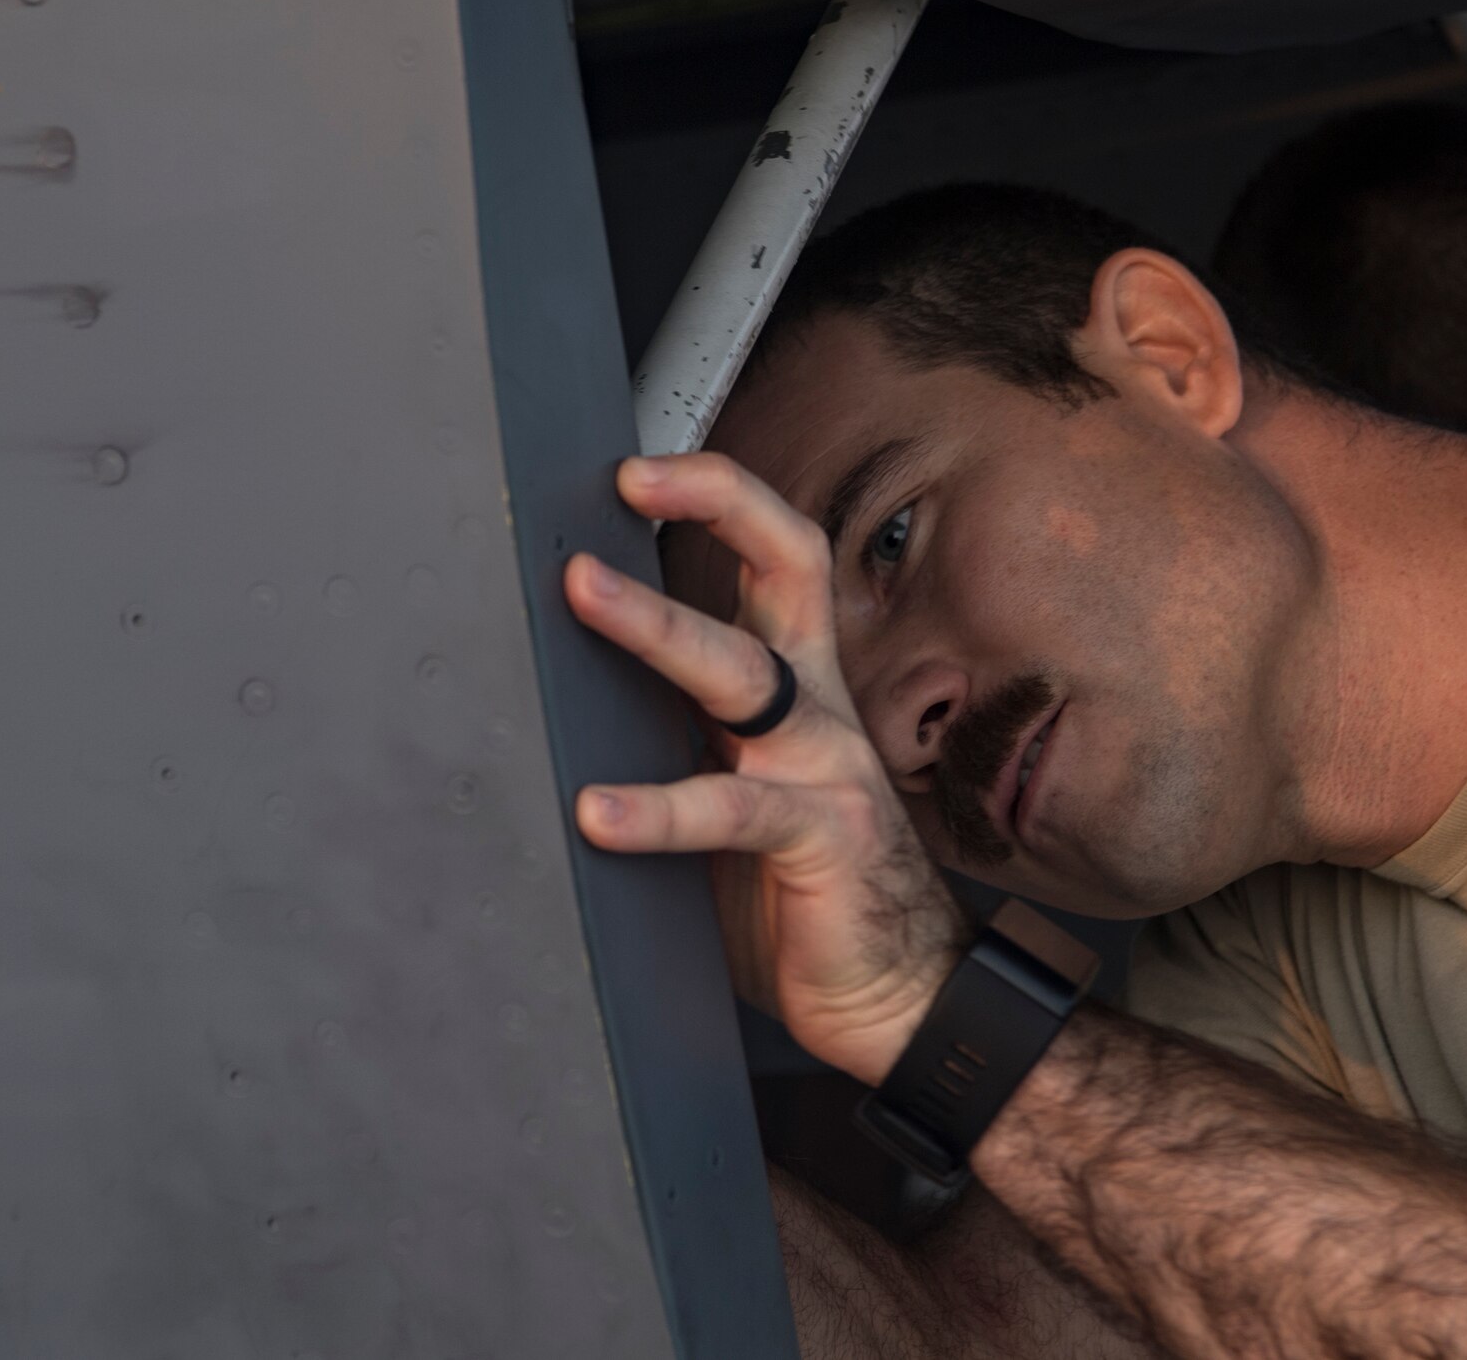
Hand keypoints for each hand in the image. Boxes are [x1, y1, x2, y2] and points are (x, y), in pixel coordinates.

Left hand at [563, 452, 969, 1085]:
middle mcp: (817, 708)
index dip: (721, 496)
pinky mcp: (822, 837)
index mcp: (799, 686)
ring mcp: (826, 766)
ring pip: (745, 672)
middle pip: (786, 569)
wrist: (899, 997)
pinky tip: (597, 813)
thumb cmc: (804, 892)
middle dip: (710, 507)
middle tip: (625, 481)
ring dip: (659, 625)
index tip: (639, 469)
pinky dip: (660, 808)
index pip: (779, 557)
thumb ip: (684, 741)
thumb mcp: (735, 791)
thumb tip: (567, 703)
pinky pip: (734, 810)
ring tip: (582, 594)